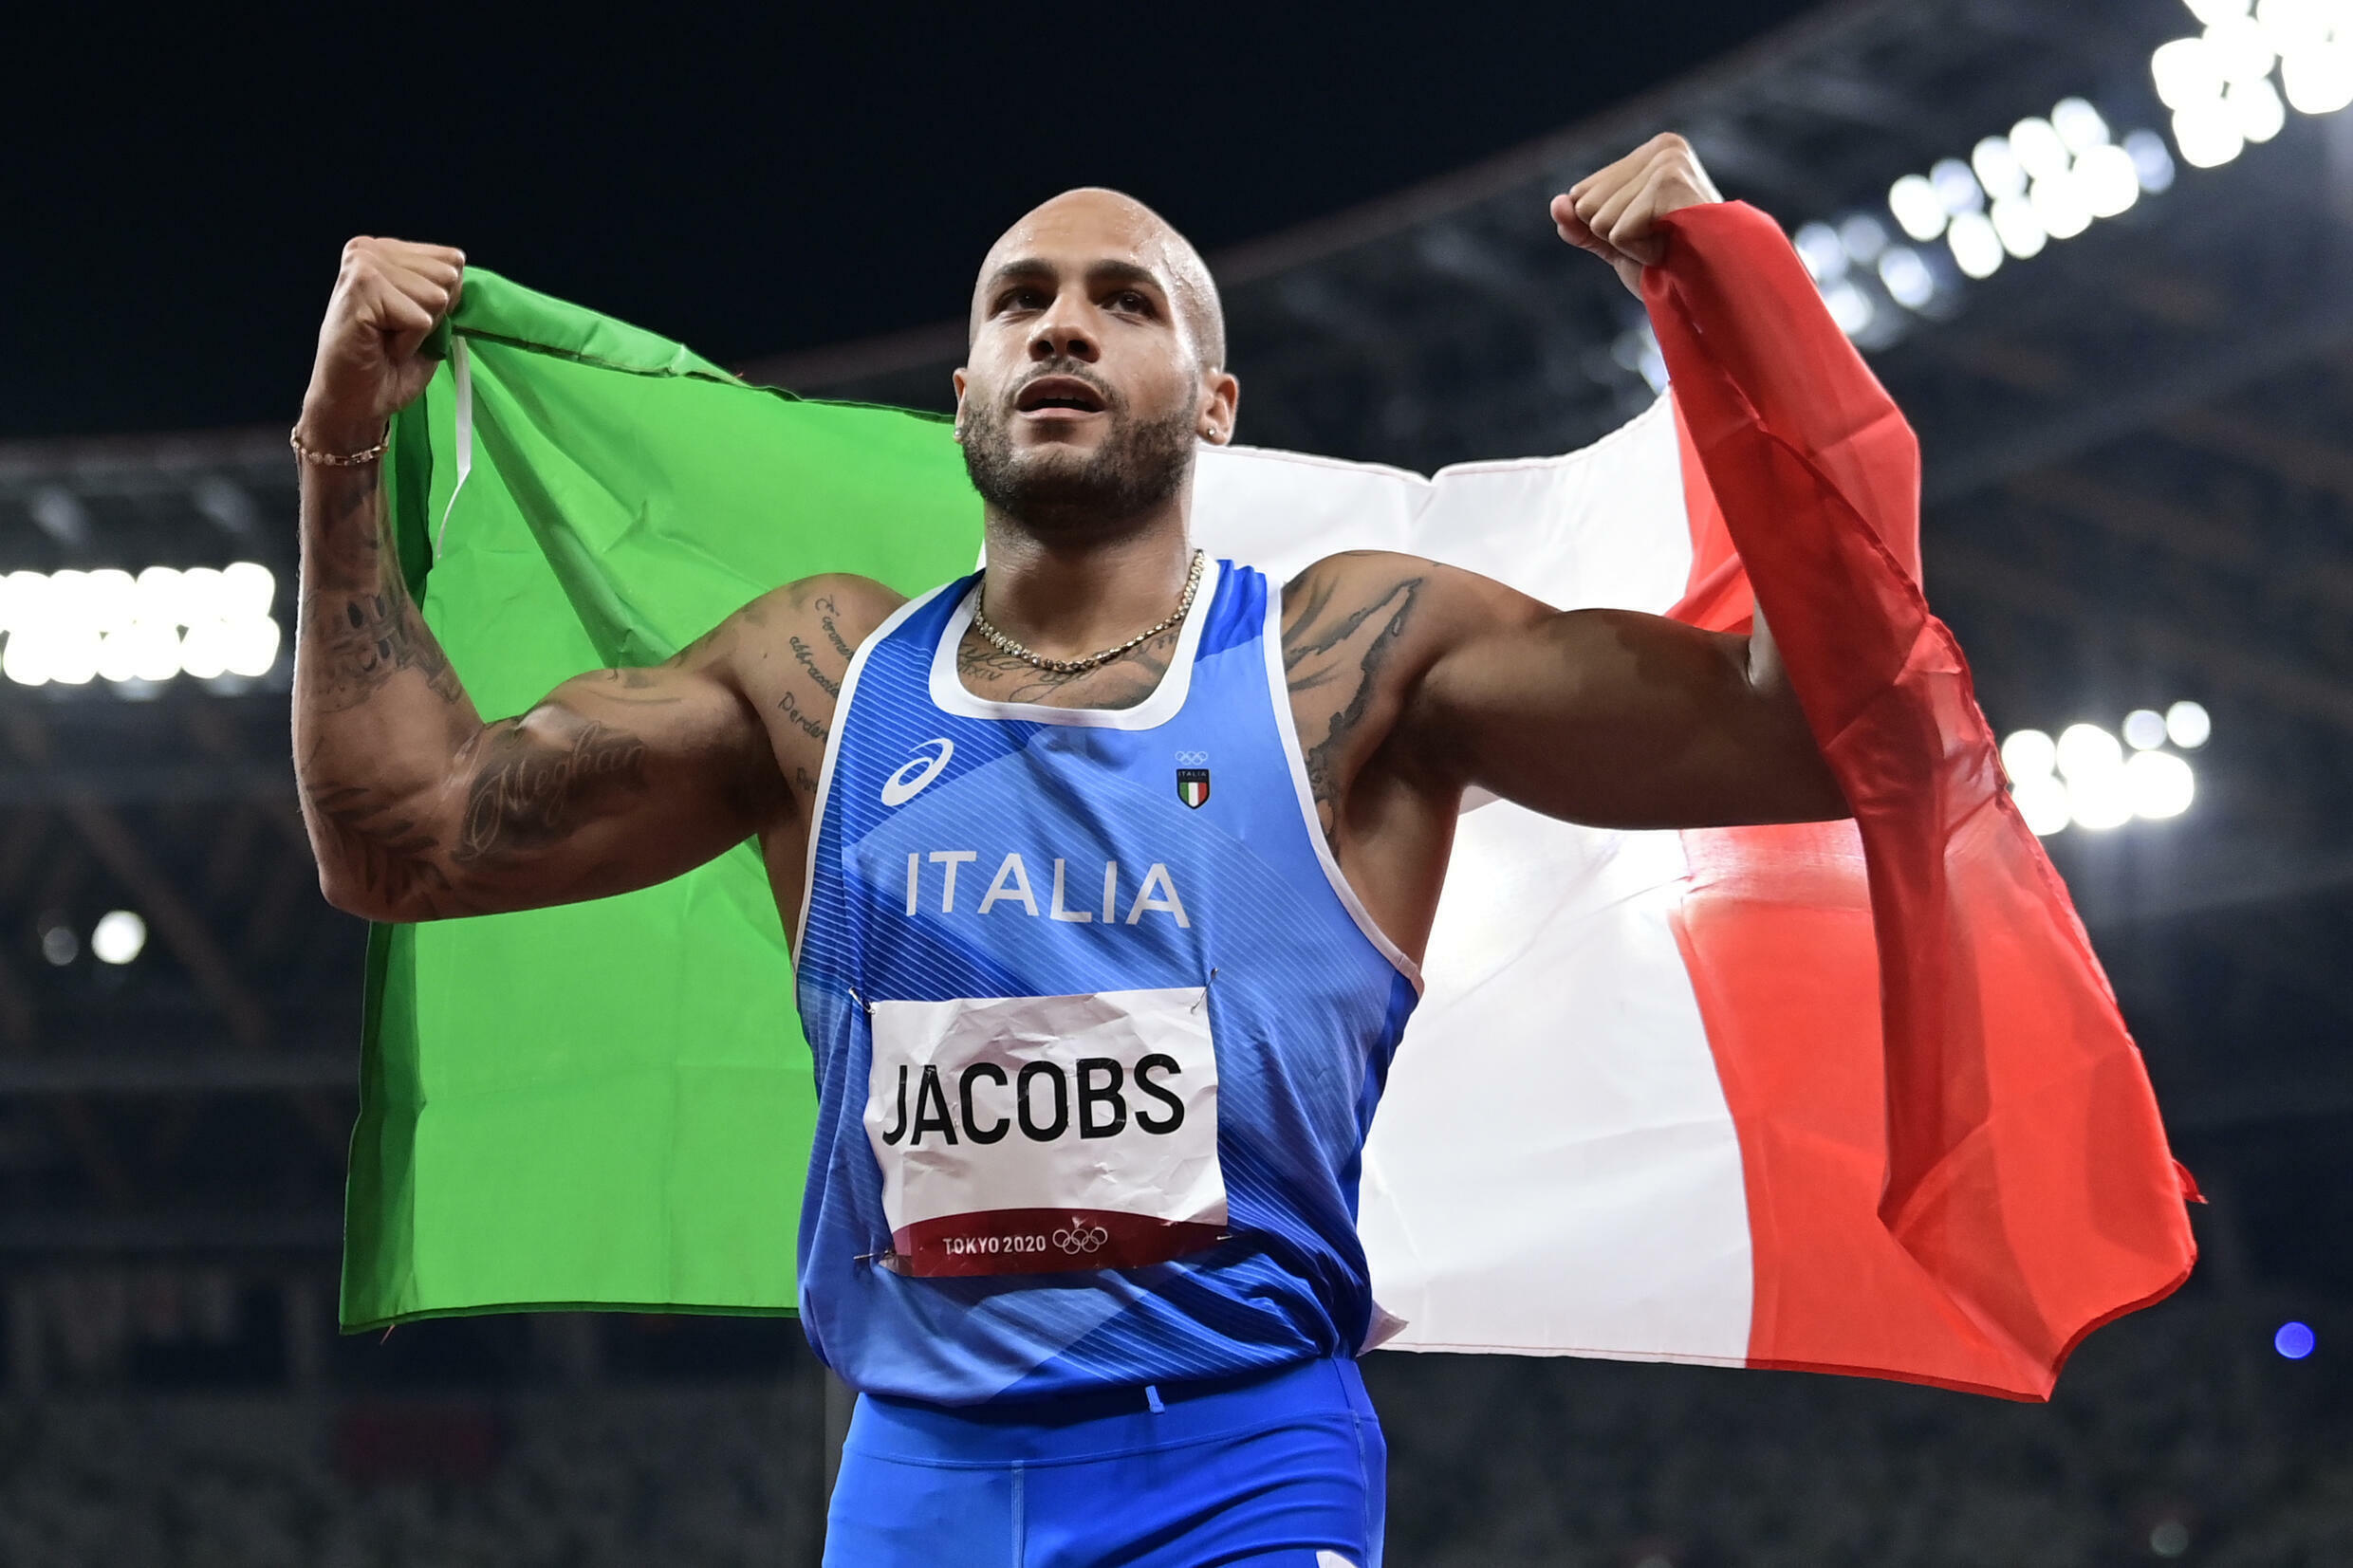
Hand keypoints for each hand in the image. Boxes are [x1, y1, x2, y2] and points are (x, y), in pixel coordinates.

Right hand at [297, 237, 465, 450]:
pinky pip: (420, 319)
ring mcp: (363, 265)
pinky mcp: (362, 288)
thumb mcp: (429, 318)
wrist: (355, 400)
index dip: (441, 303)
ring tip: (387, 340)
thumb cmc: (389, 363)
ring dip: (419, 331)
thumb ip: (443, 289)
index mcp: (386, 250)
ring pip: (436, 297)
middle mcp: (370, 249)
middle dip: (432, 315)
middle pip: (448, 277)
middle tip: (396, 335)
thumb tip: (458, 266)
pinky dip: (409, 343)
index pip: (451, 261)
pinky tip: (381, 346)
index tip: (407, 321)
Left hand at [1551, 134, 1722, 295]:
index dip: (1608, 229)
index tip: (1650, 233)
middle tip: (1660, 241)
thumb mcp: (1617, 245)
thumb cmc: (1674, 266)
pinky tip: (1671, 248)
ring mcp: (1666, 162)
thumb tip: (1557, 203)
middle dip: (1617, 237)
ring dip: (1631, 247)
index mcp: (1651, 153)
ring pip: (1599, 219)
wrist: (1717, 291)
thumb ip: (1582, 225)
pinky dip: (1640, 253)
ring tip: (1669, 244)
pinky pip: (1618, 232)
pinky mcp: (1668, 183)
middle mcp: (1662, 148)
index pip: (1583, 194)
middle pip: (1586, 204)